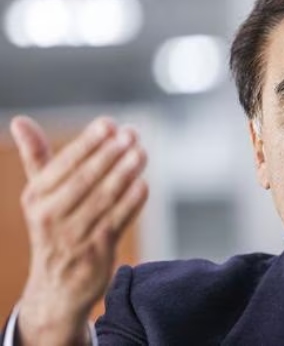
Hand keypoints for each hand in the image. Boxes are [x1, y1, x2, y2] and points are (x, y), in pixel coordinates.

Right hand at [9, 116, 147, 345]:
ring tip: (141, 153)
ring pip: (104, 199)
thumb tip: (19, 120)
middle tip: (131, 135)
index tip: (108, 124)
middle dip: (110, 155)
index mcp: (36, 197)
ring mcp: (74, 236)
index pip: (63, 165)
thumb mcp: (41, 193)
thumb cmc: (54, 225)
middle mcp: (50, 216)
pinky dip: (132, 203)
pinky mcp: (97, 251)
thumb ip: (36, 156)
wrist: (58, 284)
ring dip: (125, 174)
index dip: (87, 143)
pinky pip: (117, 221)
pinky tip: (144, 185)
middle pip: (85, 180)